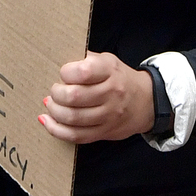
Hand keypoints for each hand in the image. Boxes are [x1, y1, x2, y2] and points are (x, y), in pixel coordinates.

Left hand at [39, 52, 153, 144]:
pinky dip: (56, 130)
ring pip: (73, 118)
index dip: (66, 72)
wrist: (147, 102)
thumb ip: (86, 60)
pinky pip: (76, 136)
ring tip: (51, 104)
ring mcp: (108, 115)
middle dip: (56, 94)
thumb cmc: (120, 78)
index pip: (83, 72)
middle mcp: (111, 94)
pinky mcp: (104, 132)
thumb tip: (58, 62)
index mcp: (110, 71)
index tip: (63, 73)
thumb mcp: (107, 61)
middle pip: (74, 97)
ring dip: (54, 111)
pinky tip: (48, 121)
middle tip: (54, 91)